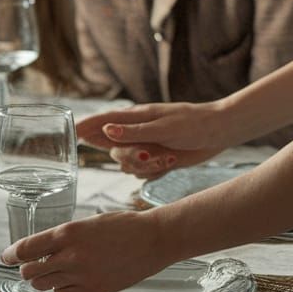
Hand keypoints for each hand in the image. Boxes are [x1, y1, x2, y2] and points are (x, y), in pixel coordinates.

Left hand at [0, 210, 170, 291]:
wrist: (153, 240)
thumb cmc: (125, 225)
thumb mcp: (90, 223)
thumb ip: (66, 237)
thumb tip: (45, 250)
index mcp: (69, 233)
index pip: (26, 248)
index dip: (11, 254)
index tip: (6, 256)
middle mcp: (70, 256)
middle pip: (29, 272)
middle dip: (27, 268)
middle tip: (34, 265)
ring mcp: (80, 276)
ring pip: (44, 285)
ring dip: (44, 279)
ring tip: (55, 271)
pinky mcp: (91, 291)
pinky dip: (61, 288)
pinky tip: (72, 279)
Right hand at [76, 101, 227, 176]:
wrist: (219, 133)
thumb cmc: (194, 124)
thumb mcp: (163, 127)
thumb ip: (133, 131)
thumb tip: (106, 129)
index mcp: (138, 117)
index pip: (104, 122)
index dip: (88, 127)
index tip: (72, 132)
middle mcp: (139, 132)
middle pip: (114, 151)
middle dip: (129, 158)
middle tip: (149, 156)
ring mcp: (148, 146)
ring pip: (128, 165)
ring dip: (145, 167)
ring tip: (166, 160)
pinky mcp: (157, 160)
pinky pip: (143, 174)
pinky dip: (154, 173)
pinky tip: (170, 164)